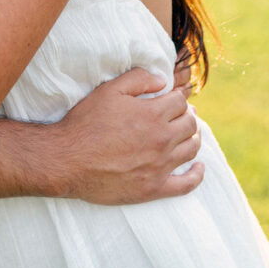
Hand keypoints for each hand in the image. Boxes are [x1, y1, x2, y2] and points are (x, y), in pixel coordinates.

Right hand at [53, 68, 202, 204]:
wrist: (70, 159)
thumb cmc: (87, 122)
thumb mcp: (108, 90)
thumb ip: (137, 79)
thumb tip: (162, 80)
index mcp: (153, 114)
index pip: (179, 101)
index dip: (176, 96)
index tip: (171, 97)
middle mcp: (162, 140)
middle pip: (189, 124)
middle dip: (188, 114)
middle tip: (181, 113)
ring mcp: (160, 166)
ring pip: (191, 149)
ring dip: (194, 138)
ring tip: (189, 133)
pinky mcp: (155, 188)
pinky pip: (186, 184)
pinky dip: (197, 175)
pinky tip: (199, 168)